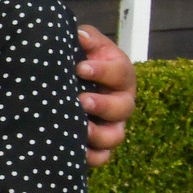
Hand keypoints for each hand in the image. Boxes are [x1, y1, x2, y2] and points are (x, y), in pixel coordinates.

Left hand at [76, 24, 134, 166]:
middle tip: (82, 101)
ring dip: (98, 135)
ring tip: (80, 129)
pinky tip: (75, 151)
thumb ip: (86, 39)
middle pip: (123, 108)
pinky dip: (91, 157)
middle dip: (103, 105)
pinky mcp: (99, 146)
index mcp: (119, 75)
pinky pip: (101, 157)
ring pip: (115, 137)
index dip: (103, 71)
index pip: (120, 72)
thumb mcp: (85, 48)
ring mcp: (111, 126)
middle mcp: (120, 102)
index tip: (80, 68)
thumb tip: (80, 35)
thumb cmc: (80, 62)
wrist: (69, 84)